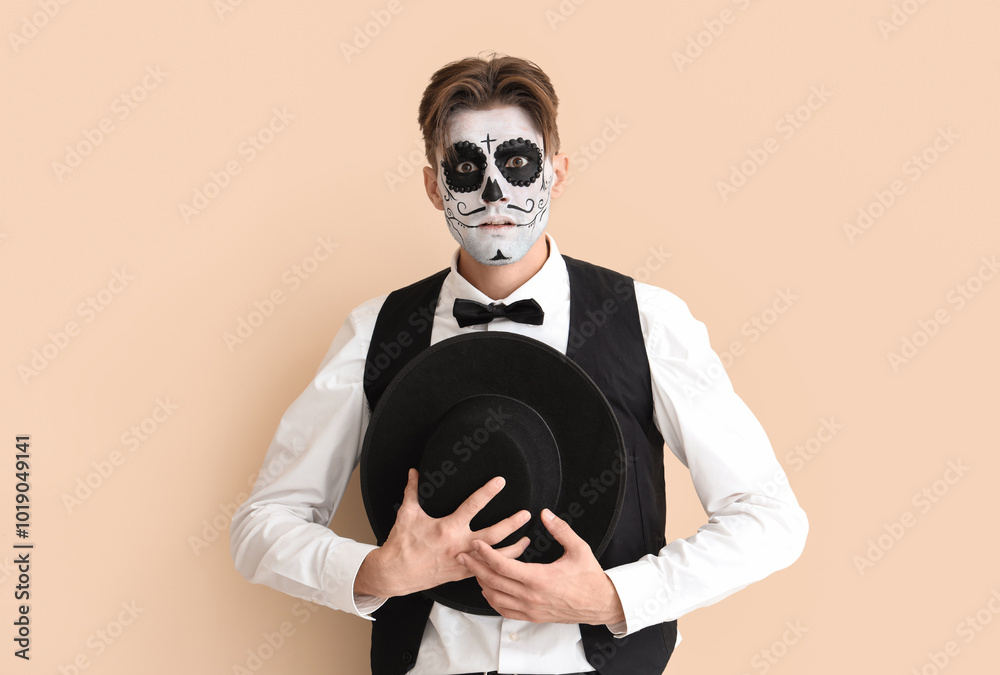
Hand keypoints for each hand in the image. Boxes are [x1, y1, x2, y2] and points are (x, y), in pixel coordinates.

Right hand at [355, 468, 530, 598]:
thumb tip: (413, 471)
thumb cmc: (401, 543)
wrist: (394, 574)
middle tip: (526, 514)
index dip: (487, 492)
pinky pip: (486, 569)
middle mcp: (458, 545)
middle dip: (511, 524)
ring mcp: (462, 561)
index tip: (501, 481)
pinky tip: (511, 561)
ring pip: (494, 556)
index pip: (472, 506)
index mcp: (447, 528)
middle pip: (493, 534)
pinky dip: (499, 565)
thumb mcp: (406, 514)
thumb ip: (412, 491)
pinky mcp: (461, 574)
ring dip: (513, 548)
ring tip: (528, 540)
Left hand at [457, 508, 625, 625]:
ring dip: (481, 583)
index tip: (476, 543)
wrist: (600, 604)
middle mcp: (531, 596)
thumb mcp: (578, 548)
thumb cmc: (590, 576)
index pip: (503, 565)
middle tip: (460, 556)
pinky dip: (492, 600)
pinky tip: (488, 590)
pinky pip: (505, 611)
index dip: (486, 553)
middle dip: (474, 567)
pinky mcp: (532, 616)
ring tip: (473, 570)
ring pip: (495, 598)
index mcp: (539, 578)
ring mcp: (530, 609)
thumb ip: (560, 529)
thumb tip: (544, 513)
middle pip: (493, 582)